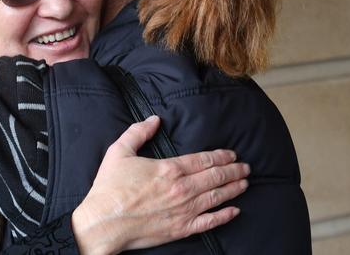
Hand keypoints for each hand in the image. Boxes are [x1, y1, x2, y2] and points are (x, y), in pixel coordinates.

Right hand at [71, 116, 249, 254]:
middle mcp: (182, 189)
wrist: (104, 223)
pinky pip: (209, 222)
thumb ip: (138, 132)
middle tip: (246, 167)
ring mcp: (184, 210)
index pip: (203, 159)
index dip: (220, 156)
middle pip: (215, 177)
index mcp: (169, 169)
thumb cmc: (109, 188)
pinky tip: (235, 211)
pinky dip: (224, 216)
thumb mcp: (119, 152)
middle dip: (233, 171)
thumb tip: (154, 119)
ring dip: (233, 189)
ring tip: (245, 183)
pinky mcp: (181, 229)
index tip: (231, 154)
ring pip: (217, 197)